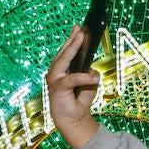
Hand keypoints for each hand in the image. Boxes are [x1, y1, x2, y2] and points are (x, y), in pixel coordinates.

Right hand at [46, 26, 102, 148]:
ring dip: (72, 49)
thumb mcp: (89, 84)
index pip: (67, 52)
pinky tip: (93, 76)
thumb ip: (89, 74)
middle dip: (72, 40)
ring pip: (63, 61)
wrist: (75, 120)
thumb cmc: (79, 101)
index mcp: (62, 70)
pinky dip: (82, 77)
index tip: (79, 27)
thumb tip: (91, 68)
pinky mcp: (58, 89)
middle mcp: (56, 73)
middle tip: (80, 28)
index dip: (72, 39)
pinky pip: (71, 79)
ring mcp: (55, 80)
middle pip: (63, 53)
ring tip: (81, 38)